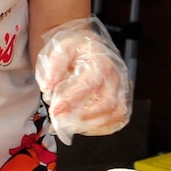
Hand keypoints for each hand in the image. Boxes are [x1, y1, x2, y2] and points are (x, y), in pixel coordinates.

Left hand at [35, 16, 131, 143]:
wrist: (88, 44)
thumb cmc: (73, 48)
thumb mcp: (59, 48)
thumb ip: (54, 66)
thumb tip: (48, 86)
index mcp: (100, 61)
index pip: (89, 84)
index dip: (71, 99)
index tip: (54, 110)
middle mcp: (116, 76)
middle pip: (105, 103)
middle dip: (81, 116)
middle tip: (60, 119)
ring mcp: (122, 89)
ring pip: (115, 114)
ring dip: (90, 124)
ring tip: (68, 124)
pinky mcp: (123, 99)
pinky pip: (118, 119)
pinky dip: (100, 126)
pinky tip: (81, 125)